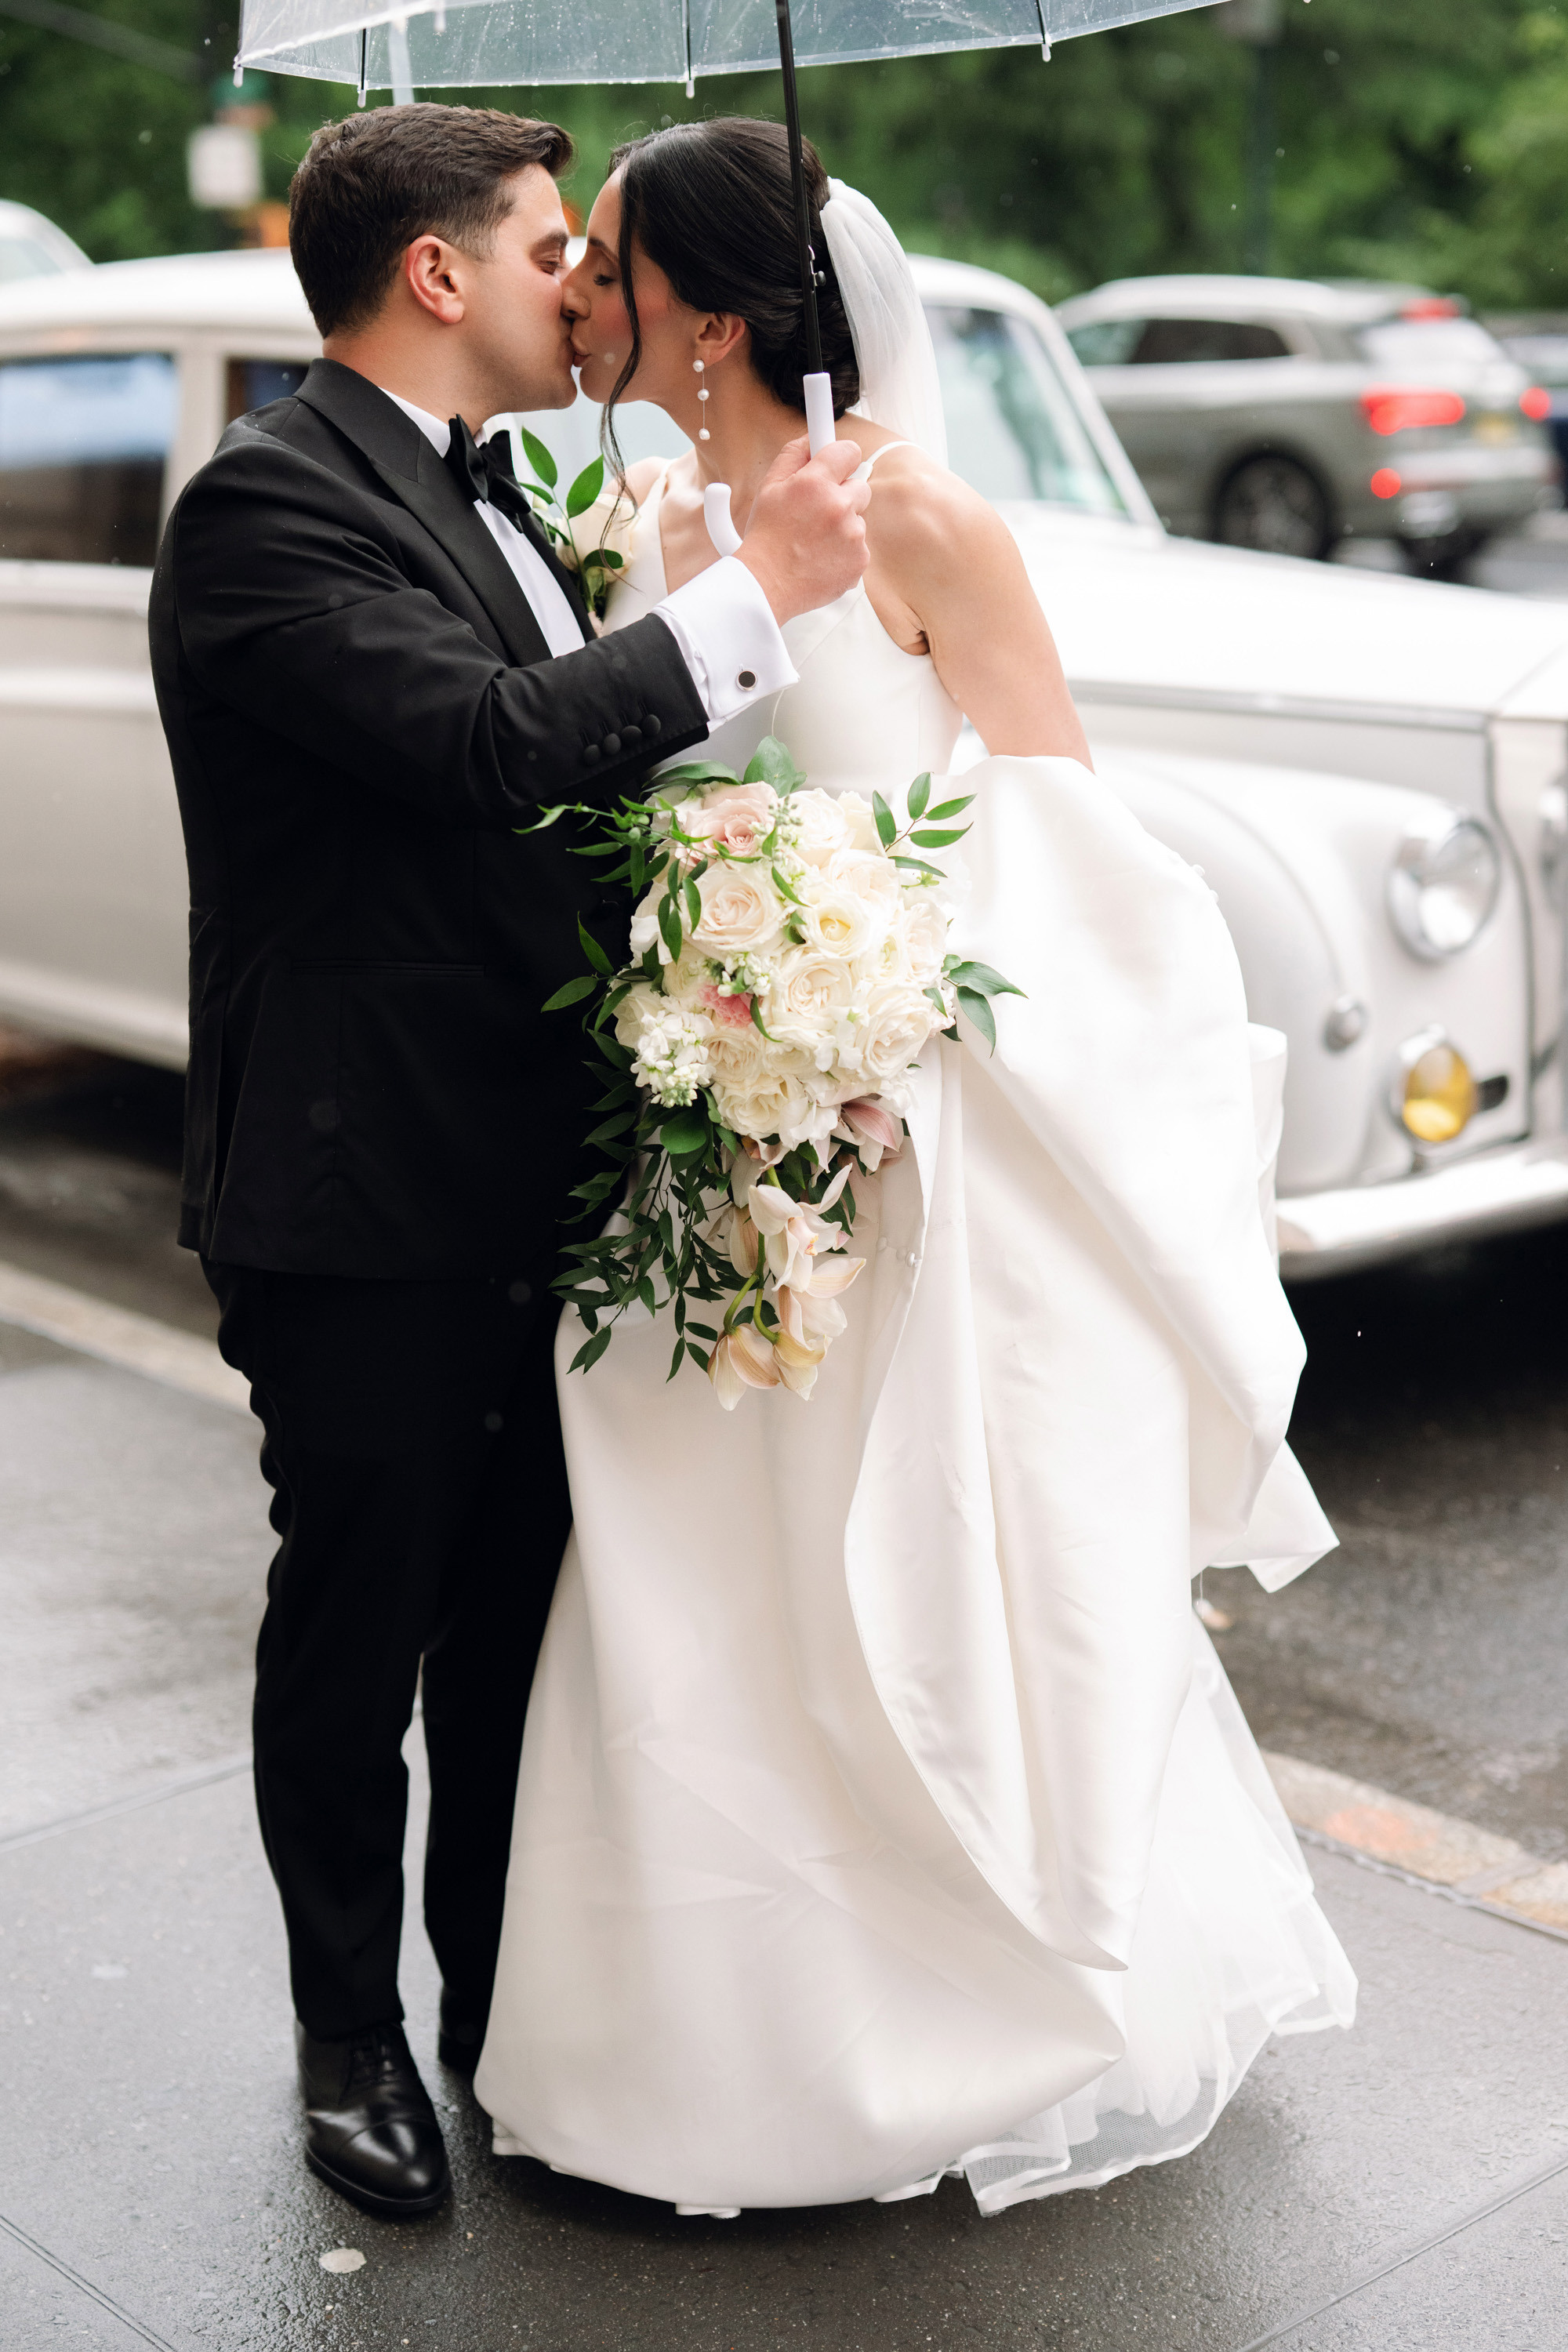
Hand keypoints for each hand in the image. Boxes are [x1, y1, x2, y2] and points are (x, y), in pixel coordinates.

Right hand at [736, 436, 869, 623]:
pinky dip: (845, 552)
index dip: (842, 458)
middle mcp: (839, 506)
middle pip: (860, 486)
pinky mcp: (860, 561)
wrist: (767, 586)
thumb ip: (793, 456)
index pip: (849, 451)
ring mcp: (853, 535)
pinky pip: (860, 547)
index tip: (838, 465)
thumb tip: (811, 438)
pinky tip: (822, 558)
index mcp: (815, 483)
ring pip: (858, 520)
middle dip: (843, 495)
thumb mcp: (769, 487)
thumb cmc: (765, 538)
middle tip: (817, 513)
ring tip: (814, 541)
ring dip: (843, 526)